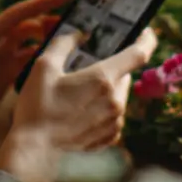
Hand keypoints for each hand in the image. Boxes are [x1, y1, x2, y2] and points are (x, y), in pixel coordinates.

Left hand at [0, 0, 70, 165]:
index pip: (20, 13)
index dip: (43, 2)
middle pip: (29, 24)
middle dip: (52, 21)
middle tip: (78, 26)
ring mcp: (1, 56)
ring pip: (32, 40)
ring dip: (50, 38)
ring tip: (74, 42)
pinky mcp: (6, 70)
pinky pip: (30, 57)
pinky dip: (45, 56)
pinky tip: (61, 62)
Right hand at [0, 28, 157, 181]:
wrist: (35, 149)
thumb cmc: (38, 107)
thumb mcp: (44, 67)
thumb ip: (64, 44)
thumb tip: (79, 34)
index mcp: (102, 78)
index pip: (138, 53)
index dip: (147, 39)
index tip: (147, 32)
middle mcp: (115, 100)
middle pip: (124, 74)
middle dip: (111, 68)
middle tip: (87, 70)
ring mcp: (114, 121)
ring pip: (119, 95)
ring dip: (106, 90)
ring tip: (78, 96)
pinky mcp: (110, 137)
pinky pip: (114, 116)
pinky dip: (103, 110)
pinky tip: (81, 113)